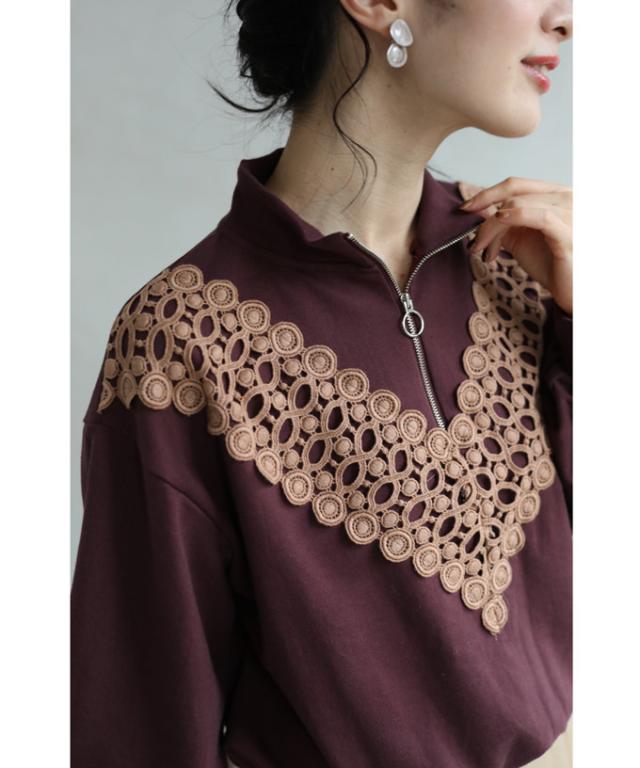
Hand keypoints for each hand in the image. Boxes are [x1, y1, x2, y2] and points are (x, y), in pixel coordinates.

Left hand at [457, 177, 571, 315]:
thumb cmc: (550, 264)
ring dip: (492, 226)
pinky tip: (499, 224)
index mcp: (555, 195)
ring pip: (519, 204)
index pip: (516, 184)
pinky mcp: (569, 232)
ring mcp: (571, 212)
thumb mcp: (521, 238)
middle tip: (472, 239)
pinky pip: (539, 216)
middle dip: (486, 214)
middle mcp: (566, 197)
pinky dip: (514, 216)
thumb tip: (477, 210)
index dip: (487, 193)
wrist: (574, 291)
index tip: (464, 209)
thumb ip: (502, 223)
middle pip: (514, 193)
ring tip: (482, 249)